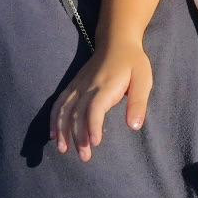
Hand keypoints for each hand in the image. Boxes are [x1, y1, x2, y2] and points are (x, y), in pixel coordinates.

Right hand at [51, 45, 152, 159]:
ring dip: (62, 130)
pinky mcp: (73, 85)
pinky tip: (53, 134)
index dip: (92, 126)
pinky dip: (54, 118)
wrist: (116, 40)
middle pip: (78, 114)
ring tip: (63, 149)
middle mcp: (88, 87)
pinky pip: (59, 102)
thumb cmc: (133, 62)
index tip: (95, 143)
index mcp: (105, 86)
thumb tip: (134, 126)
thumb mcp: (144, 80)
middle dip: (79, 137)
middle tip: (84, 157)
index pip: (94, 109)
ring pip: (65, 110)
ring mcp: (78, 86)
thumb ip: (138, 103)